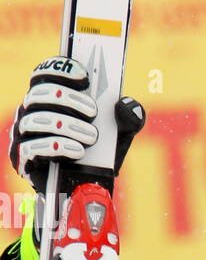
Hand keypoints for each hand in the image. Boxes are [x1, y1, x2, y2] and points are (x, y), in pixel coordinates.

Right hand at [9, 57, 144, 192]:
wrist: (87, 190)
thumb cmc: (99, 155)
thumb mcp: (119, 135)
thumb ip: (129, 118)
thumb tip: (127, 105)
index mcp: (50, 99)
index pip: (44, 73)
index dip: (61, 69)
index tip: (85, 77)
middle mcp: (32, 112)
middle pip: (39, 94)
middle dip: (69, 100)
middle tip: (93, 112)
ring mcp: (23, 135)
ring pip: (35, 120)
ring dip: (67, 126)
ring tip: (91, 137)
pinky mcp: (22, 158)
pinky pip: (31, 147)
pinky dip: (57, 147)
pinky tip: (77, 151)